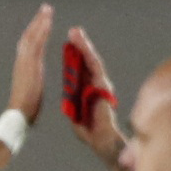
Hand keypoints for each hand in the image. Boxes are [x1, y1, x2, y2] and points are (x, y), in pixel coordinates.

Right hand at [7, 3, 51, 123]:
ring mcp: (25, 61)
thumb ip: (31, 85)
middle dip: (37, 21)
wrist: (18, 114)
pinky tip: (48, 21)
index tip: (41, 23)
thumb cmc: (24, 110)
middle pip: (29, 36)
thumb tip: (32, 88)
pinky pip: (37, 42)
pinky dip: (42, 30)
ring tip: (48, 8)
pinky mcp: (30, 63)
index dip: (34, 33)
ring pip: (32, 35)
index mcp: (24, 68)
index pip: (29, 46)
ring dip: (40, 20)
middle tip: (45, 8)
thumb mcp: (29, 94)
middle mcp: (22, 61)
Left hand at [60, 26, 122, 166]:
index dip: (74, 56)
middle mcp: (95, 83)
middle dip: (79, 45)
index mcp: (87, 88)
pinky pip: (94, 68)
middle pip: (85, 60)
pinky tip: (83, 46)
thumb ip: (75, 101)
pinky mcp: (102, 86)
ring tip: (76, 32)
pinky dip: (88, 56)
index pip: (79, 69)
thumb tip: (71, 95)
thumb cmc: (89, 129)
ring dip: (83, 45)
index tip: (67, 44)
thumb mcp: (76, 111)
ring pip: (91, 60)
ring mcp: (100, 83)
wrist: (100, 139)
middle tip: (73, 30)